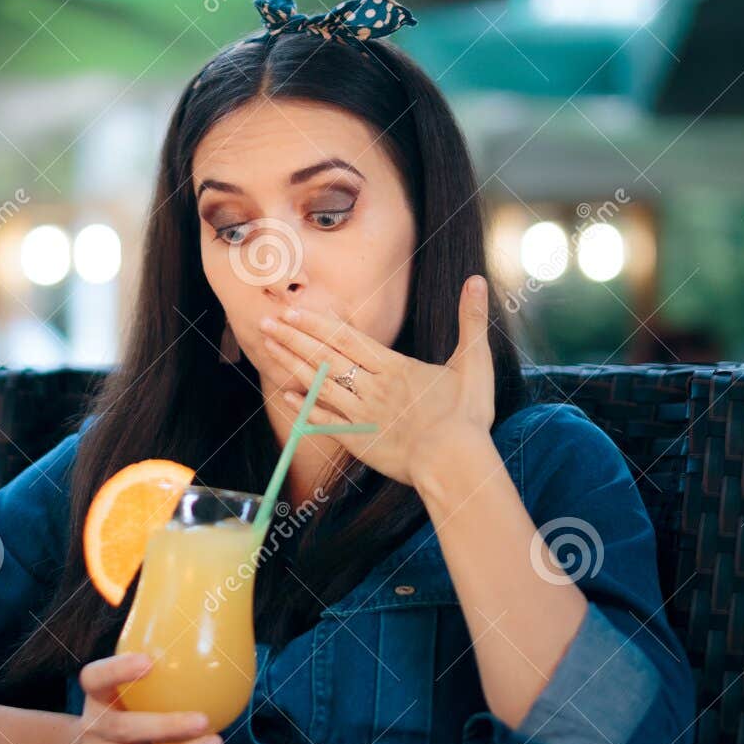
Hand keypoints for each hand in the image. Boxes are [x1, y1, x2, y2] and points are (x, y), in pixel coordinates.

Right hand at [55, 653, 228, 743]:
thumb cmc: (120, 714)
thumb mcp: (122, 693)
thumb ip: (152, 676)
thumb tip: (208, 640)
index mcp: (96, 696)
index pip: (95, 678)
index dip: (117, 670)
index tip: (148, 661)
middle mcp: (93, 726)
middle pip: (125, 729)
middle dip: (166, 726)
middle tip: (202, 719)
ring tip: (216, 743)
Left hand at [258, 274, 496, 487]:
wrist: (454, 463)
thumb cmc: (467, 416)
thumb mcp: (474, 363)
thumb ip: (471, 321)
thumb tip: (477, 280)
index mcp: (394, 367)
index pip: (346, 339)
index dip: (317, 324)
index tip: (293, 312)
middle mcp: (371, 387)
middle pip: (325, 357)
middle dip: (294, 338)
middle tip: (266, 322)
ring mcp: (361, 414)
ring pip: (319, 385)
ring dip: (291, 365)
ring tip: (268, 348)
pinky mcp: (358, 440)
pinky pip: (324, 421)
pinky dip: (303, 408)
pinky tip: (284, 397)